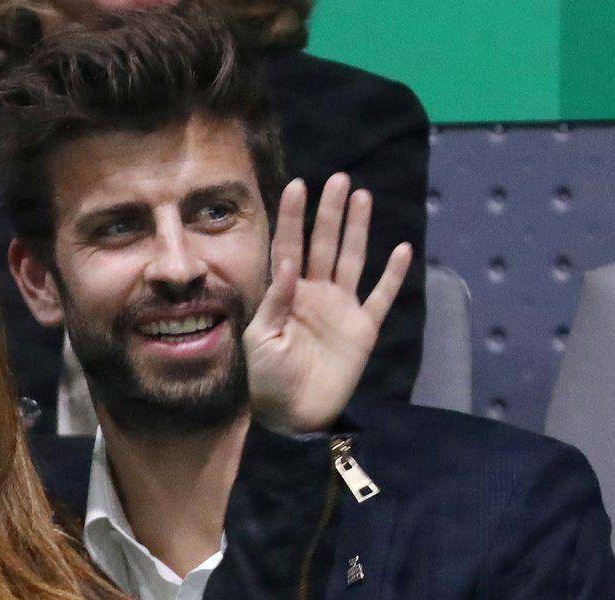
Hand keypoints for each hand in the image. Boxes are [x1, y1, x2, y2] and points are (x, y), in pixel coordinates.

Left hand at [243, 174, 411, 432]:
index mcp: (285, 293)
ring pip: (351, 259)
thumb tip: (288, 263)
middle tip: (338, 178)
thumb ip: (275, 301)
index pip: (289, 246)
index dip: (293, 217)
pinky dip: (392, 274)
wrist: (293, 415)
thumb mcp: (260, 339)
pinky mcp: (363, 329)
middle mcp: (314, 293)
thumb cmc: (267, 379)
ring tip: (361, 196)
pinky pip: (381, 297)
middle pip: (324, 244)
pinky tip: (401, 248)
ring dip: (357, 229)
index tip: (297, 185)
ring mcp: (340, 308)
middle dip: (329, 212)